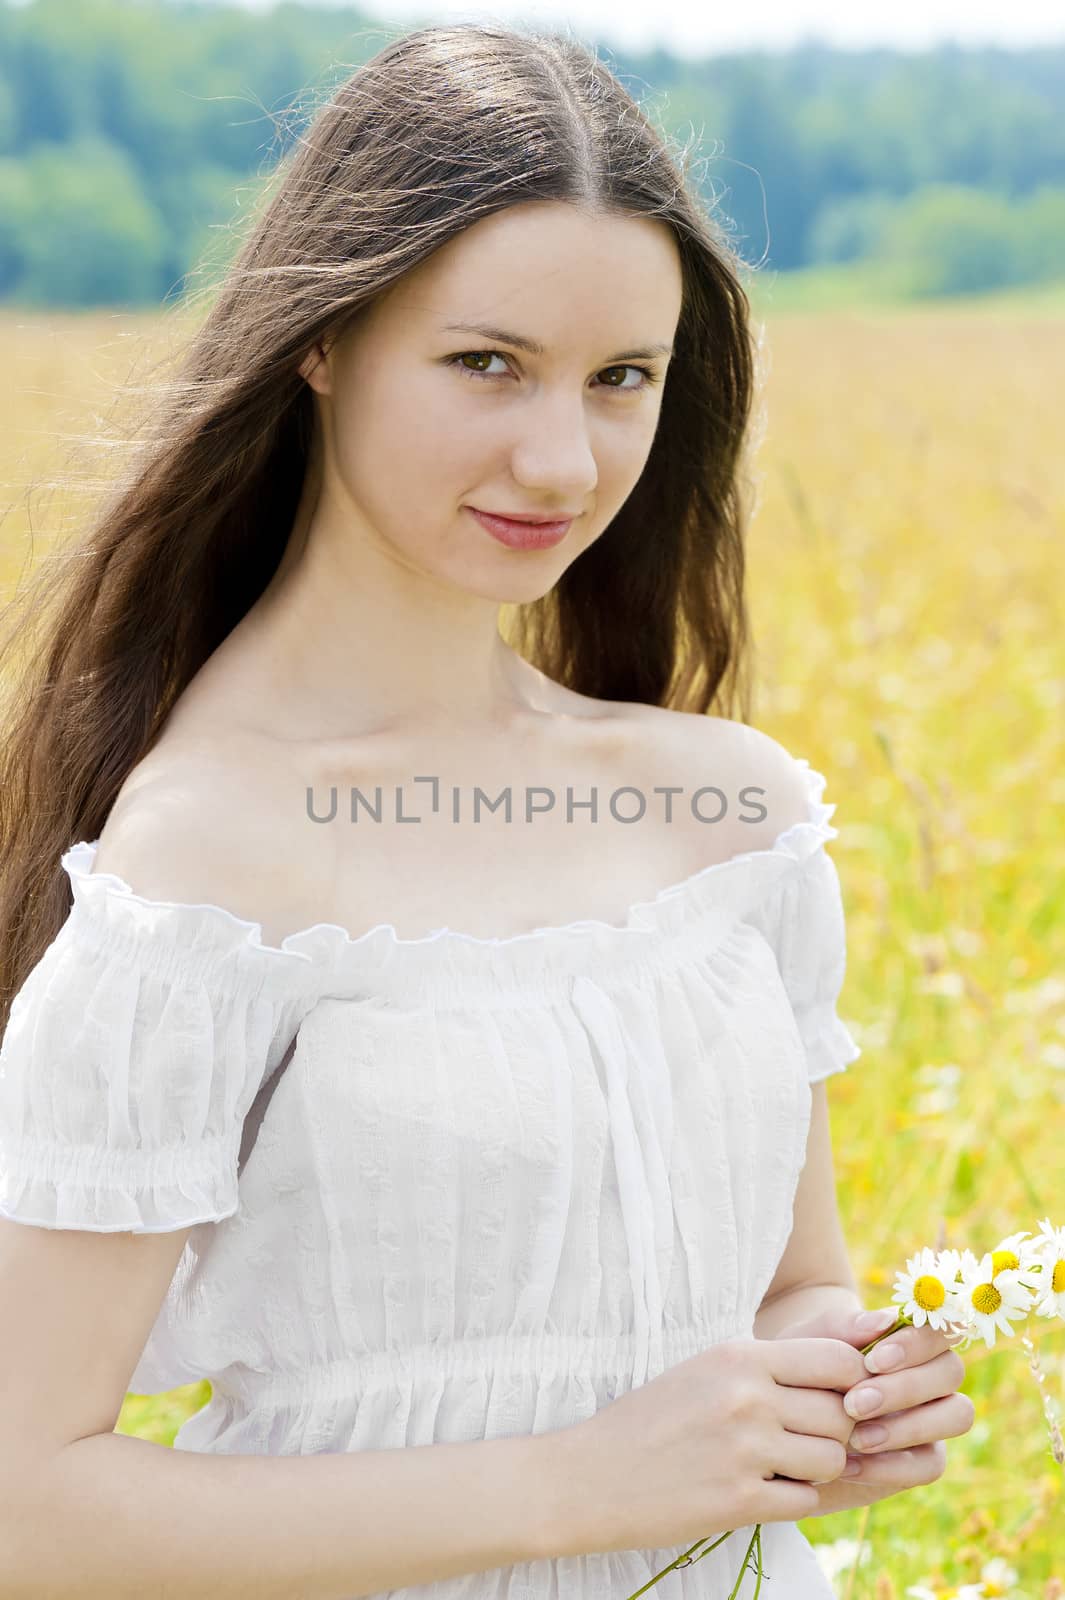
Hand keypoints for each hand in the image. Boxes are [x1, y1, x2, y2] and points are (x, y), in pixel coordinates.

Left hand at [765, 1303, 974, 1513]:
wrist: (784, 1417)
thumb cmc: (800, 1367)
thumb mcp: (808, 1343)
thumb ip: (842, 1327)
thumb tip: (883, 1320)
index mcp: (908, 1336)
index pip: (938, 1328)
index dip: (915, 1344)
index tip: (872, 1361)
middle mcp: (929, 1374)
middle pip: (951, 1371)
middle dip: (905, 1388)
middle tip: (854, 1404)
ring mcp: (932, 1417)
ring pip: (957, 1414)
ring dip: (909, 1427)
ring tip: (855, 1438)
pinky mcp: (923, 1459)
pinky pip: (932, 1464)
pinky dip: (892, 1466)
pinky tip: (849, 1466)